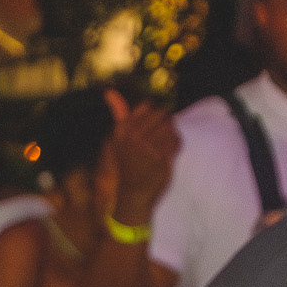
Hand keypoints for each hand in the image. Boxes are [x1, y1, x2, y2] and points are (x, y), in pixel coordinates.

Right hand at [108, 104, 178, 219]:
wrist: (133, 195)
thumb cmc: (129, 164)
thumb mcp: (120, 137)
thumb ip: (118, 113)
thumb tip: (109, 91)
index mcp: (123, 129)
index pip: (147, 106)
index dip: (151, 116)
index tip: (147, 130)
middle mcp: (133, 136)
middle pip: (162, 114)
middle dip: (163, 125)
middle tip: (156, 142)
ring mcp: (147, 146)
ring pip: (171, 126)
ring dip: (170, 137)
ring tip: (160, 149)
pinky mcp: (160, 156)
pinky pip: (177, 140)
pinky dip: (175, 147)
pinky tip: (166, 156)